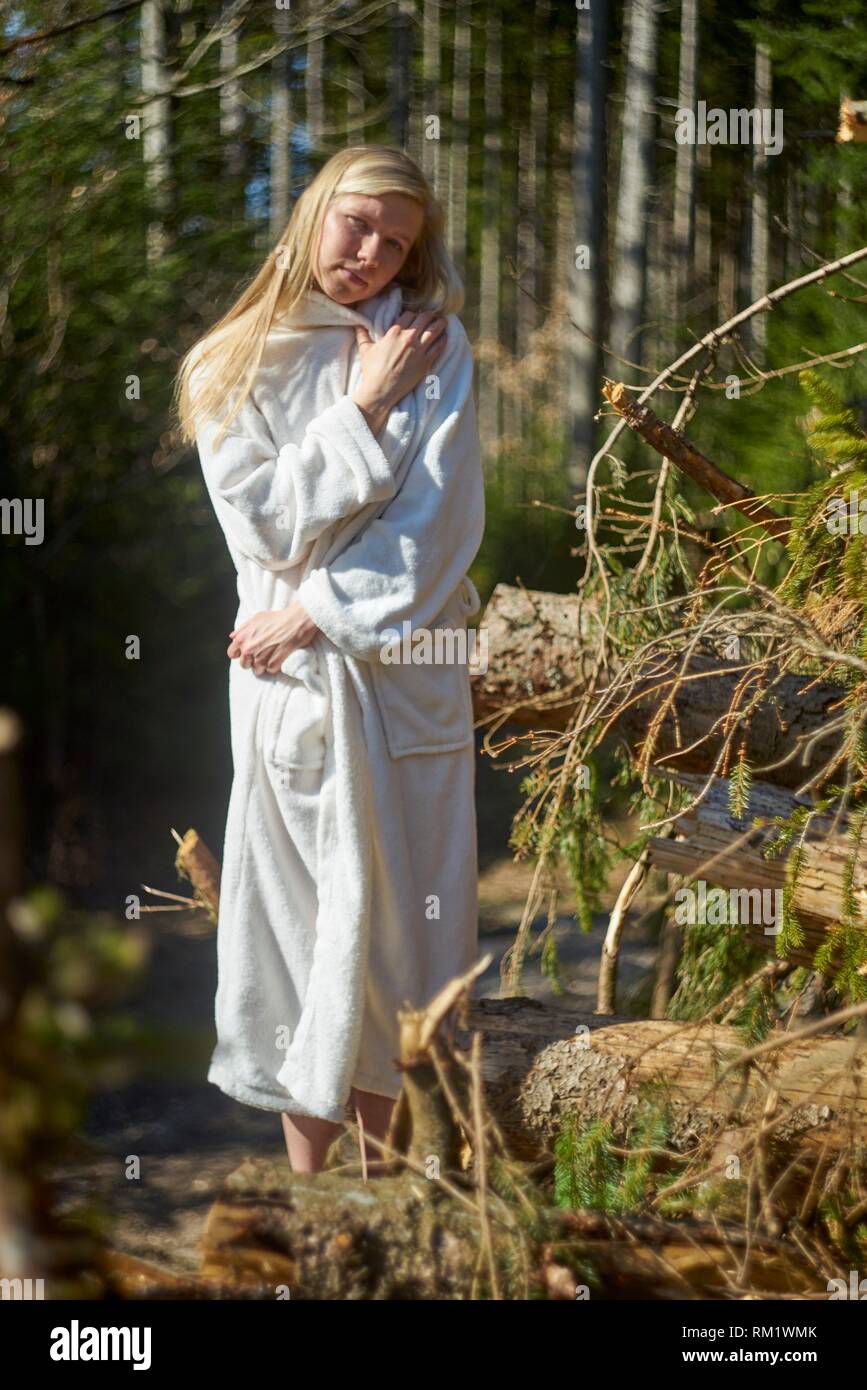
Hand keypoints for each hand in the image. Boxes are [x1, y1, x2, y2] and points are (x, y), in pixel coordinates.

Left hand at [227, 602, 319, 674]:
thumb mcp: (256, 618)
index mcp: (241, 638)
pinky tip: (279, 657)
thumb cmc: (277, 618)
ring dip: (264, 665)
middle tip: (262, 654)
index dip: (239, 654)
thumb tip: (232, 637)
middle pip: (244, 665)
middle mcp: (248, 649)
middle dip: (252, 661)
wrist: (296, 621)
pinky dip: (275, 666)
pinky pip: (270, 671)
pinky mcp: (273, 663)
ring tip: (272, 656)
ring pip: (257, 670)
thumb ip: (242, 629)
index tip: (247, 653)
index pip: (232, 654)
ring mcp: (260, 658)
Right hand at [352, 310, 446, 432]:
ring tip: (443, 322)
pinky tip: (444, 337)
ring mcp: (419, 349)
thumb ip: (362, 335)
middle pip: (425, 317)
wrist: (381, 390)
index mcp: (394, 332)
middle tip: (432, 316)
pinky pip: (440, 346)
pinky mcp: (426, 361)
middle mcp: (409, 337)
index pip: (409, 314)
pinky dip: (443, 339)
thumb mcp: (365, 350)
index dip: (413, 314)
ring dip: (440, 323)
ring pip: (436, 328)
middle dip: (429, 315)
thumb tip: (357, 325)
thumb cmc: (372, 371)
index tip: (416, 316)